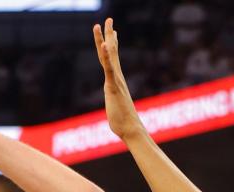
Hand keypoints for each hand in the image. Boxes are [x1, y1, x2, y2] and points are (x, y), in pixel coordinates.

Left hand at [93, 18, 145, 140]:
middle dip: (109, 34)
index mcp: (116, 81)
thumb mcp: (115, 108)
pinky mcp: (113, 86)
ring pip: (108, 56)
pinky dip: (106, 56)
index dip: (111, 44)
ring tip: (103, 24)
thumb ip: (114, 102)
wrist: (130, 129)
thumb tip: (116, 105)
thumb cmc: (123, 123)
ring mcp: (115, 80)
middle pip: (111, 51)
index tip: (113, 32)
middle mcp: (117, 77)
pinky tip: (104, 44)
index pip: (112, 59)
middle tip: (108, 19)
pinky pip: (109, 68)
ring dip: (104, 39)